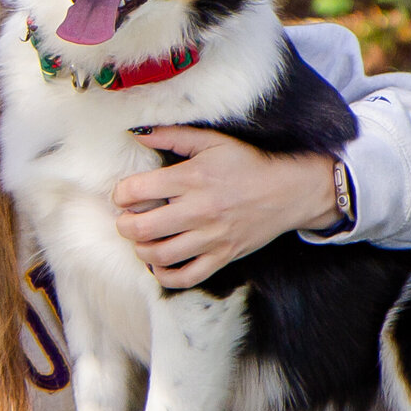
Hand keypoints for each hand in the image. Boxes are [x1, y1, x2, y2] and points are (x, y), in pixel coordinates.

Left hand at [112, 125, 340, 288]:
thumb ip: (173, 136)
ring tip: (142, 239)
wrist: (289, 191)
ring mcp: (211, 237)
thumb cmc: (247, 164)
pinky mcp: (223, 256)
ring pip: (160, 255)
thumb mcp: (212, 142)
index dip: (120, 194)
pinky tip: (160, 263)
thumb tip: (138, 133)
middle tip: (126, 220)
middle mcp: (199, 210)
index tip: (124, 195)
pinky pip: (187, 276)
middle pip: (142, 228)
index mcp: (192, 178)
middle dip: (124, 225)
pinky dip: (165, 275)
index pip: (136, 191)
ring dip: (141, 249)